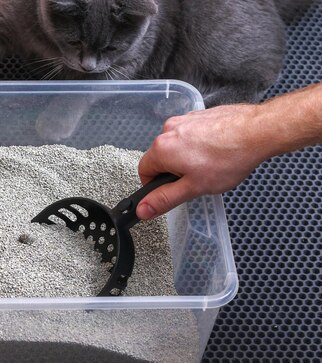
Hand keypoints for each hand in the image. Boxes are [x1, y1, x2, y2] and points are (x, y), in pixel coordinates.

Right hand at [136, 104, 268, 218]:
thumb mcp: (193, 188)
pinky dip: (200, 144)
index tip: (173, 190)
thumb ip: (164, 199)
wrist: (258, 131)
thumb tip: (142, 210)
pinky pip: (191, 134)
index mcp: (162, 148)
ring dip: (188, 157)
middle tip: (197, 179)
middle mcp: (169, 129)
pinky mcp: (200, 115)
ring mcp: (185, 119)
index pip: (144, 171)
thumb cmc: (229, 159)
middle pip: (161, 157)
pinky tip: (217, 151)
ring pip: (177, 145)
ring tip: (211, 164)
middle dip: (175, 170)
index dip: (156, 185)